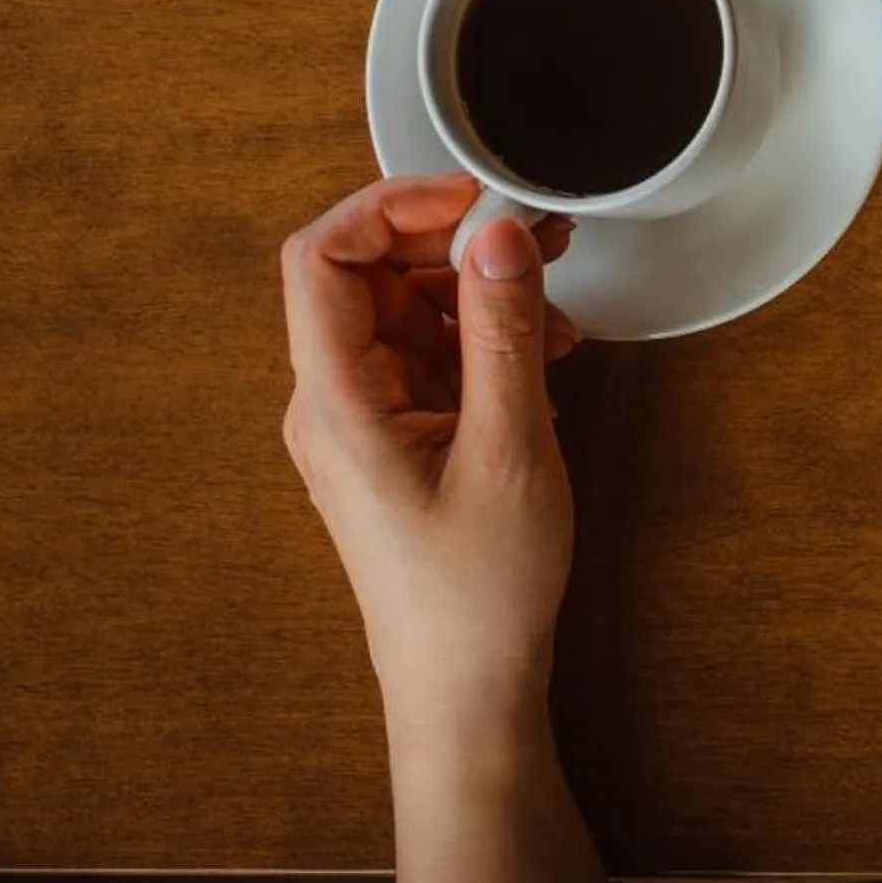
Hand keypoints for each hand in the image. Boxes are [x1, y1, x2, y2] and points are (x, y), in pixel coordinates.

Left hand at [280, 177, 578, 730]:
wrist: (467, 687)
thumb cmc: (477, 589)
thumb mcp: (509, 448)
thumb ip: (502, 332)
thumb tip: (497, 233)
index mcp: (335, 401)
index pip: (324, 260)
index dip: (390, 206)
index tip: (472, 195)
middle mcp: (332, 403)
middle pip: (370, 280)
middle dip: (453, 245)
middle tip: (539, 235)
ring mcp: (363, 423)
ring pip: (408, 317)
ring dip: (480, 297)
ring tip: (557, 311)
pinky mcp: (398, 442)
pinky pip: (431, 362)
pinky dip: (484, 343)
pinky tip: (544, 360)